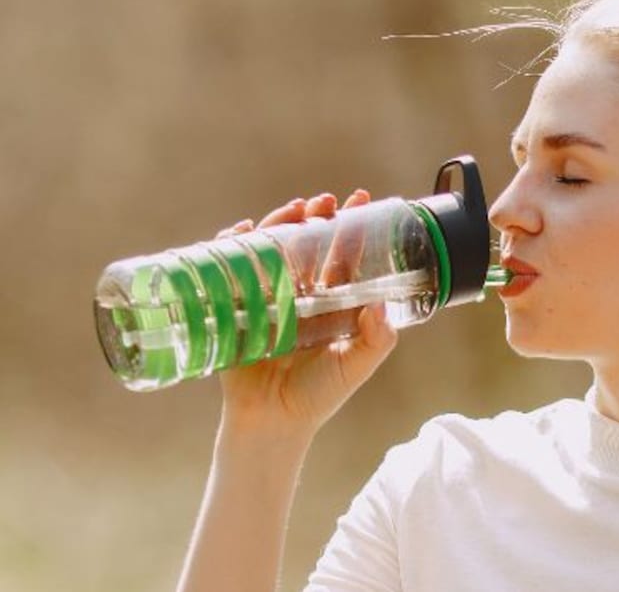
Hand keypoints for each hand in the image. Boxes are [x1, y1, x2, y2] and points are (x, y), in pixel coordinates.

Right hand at [213, 190, 398, 439]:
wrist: (272, 424)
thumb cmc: (318, 396)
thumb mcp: (355, 365)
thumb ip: (376, 339)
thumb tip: (382, 306)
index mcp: (330, 303)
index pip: (342, 256)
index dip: (352, 227)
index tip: (361, 200)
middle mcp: (300, 295)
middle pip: (306, 244)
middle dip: (314, 217)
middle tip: (324, 201)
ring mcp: (267, 299)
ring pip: (273, 249)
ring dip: (281, 223)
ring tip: (294, 209)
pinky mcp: (236, 309)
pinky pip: (231, 270)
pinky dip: (233, 246)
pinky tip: (242, 232)